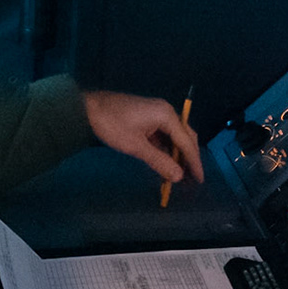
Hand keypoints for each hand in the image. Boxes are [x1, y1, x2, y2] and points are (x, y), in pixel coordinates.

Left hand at [83, 90, 203, 184]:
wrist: (88, 109)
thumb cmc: (113, 126)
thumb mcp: (136, 147)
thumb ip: (159, 161)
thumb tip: (179, 176)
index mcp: (167, 115)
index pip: (186, 142)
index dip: (194, 162)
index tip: (199, 179)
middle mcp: (166, 112)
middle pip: (185, 137)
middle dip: (189, 158)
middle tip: (192, 178)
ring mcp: (157, 114)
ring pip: (174, 137)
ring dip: (177, 155)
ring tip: (180, 174)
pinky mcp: (148, 118)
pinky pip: (164, 135)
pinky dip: (166, 149)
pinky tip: (166, 163)